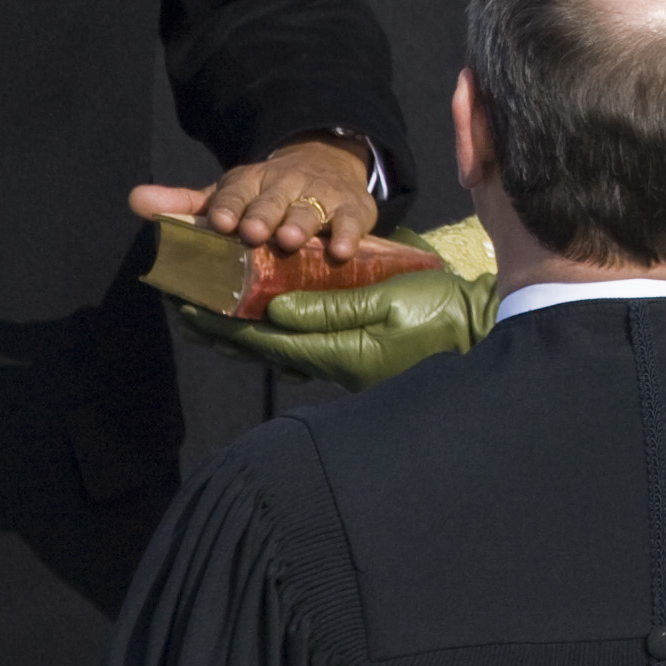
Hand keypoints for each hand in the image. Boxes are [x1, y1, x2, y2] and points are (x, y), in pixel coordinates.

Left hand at [129, 136, 377, 260]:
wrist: (325, 167)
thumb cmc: (265, 196)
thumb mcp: (226, 196)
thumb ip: (183, 205)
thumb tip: (135, 200)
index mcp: (249, 183)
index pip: (234, 192)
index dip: (227, 206)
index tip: (219, 223)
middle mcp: (284, 185)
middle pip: (271, 199)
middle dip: (262, 215)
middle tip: (252, 233)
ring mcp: (320, 196)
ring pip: (309, 209)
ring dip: (300, 223)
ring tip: (291, 241)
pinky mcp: (353, 208)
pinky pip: (351, 220)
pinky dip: (347, 234)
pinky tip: (341, 251)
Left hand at [174, 264, 496, 386]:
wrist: (484, 331)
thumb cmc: (442, 313)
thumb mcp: (389, 300)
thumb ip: (331, 306)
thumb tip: (275, 310)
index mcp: (338, 353)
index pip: (264, 340)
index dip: (221, 324)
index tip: (185, 305)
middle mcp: (334, 364)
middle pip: (262, 350)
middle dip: (219, 331)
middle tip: (180, 308)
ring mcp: (345, 364)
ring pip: (278, 349)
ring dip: (239, 332)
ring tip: (206, 314)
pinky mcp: (356, 357)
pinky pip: (302, 347)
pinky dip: (271, 334)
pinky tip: (259, 323)